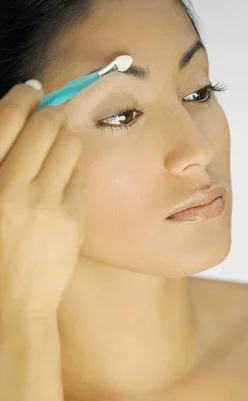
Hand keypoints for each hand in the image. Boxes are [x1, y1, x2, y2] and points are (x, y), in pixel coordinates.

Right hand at [0, 81, 86, 315]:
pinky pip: (80, 181)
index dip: (23, 97)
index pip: (8, 118)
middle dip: (52, 114)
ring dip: (66, 142)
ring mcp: (47, 205)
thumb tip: (16, 121)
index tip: (32, 92)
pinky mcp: (73, 221)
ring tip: (57, 154)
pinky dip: (73, 179)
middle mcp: (13, 187)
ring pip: (71, 147)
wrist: (12, 302)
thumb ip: (1, 164)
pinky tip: (62, 193)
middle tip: (51, 116)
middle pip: (46, 125)